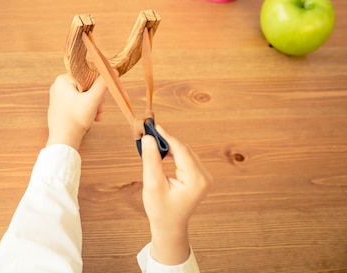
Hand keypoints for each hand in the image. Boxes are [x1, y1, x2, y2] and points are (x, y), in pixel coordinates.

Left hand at [46, 74, 107, 150]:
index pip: (86, 76)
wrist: (63, 141)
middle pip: (86, 87)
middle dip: (96, 99)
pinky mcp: (60, 108)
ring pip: (83, 96)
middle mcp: (58, 87)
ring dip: (93, 106)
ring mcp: (58, 98)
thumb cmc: (75, 120)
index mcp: (62, 80)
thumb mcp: (92, 100)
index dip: (97, 86)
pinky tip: (91, 119)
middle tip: (100, 110)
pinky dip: (85, 110)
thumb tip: (112, 71)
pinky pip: (77, 104)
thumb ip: (102, 84)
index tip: (102, 98)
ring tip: (96, 116)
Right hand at [141, 125, 211, 264]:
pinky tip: (160, 152)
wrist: (169, 226)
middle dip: (166, 140)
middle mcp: (204, 176)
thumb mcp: (152, 185)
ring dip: (168, 146)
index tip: (151, 126)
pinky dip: (172, 153)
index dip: (165, 136)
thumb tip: (149, 138)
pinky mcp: (199, 176)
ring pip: (184, 152)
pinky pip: (185, 158)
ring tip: (151, 142)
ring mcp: (204, 176)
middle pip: (183, 149)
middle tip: (148, 132)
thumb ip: (151, 160)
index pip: (181, 150)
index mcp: (196, 180)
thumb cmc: (160, 210)